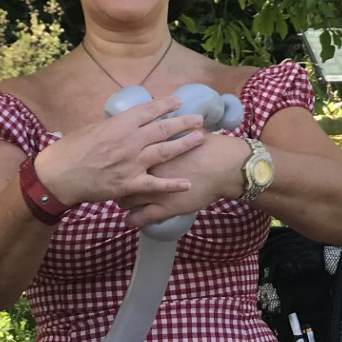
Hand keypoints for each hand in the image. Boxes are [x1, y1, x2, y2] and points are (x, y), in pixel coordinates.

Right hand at [33, 94, 204, 205]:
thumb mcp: (91, 128)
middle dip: (183, 123)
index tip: (178, 101)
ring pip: (165, 151)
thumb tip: (125, 121)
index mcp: (118, 124)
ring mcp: (131, 163)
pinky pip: (155, 184)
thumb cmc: (69, 150)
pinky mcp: (129, 184)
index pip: (148, 111)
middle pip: (163, 129)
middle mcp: (129, 141)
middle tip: (199, 120)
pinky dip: (172, 185)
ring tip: (200, 139)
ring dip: (185, 144)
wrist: (58, 176)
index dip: (165, 105)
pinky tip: (187, 184)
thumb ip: (112, 125)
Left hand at [118, 132, 248, 227]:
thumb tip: (171, 120)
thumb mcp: (183, 132)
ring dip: (123, 202)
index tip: (120, 165)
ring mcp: (153, 192)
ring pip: (126, 200)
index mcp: (149, 150)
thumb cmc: (208, 147)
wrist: (223, 166)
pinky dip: (133, 220)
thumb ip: (173, 130)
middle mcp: (146, 171)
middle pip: (121, 179)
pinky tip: (130, 220)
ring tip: (122, 202)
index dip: (120, 163)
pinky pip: (140, 218)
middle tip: (118, 184)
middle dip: (118, 183)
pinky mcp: (163, 208)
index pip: (125, 158)